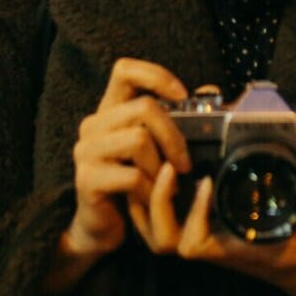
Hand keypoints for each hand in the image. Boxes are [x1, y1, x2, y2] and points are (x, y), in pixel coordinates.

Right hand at [41, 59, 189, 295]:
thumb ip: (174, 119)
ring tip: (166, 184)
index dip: (156, 76)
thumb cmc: (132, 182)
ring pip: (138, 139)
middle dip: (174, 136)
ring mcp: (86, 151)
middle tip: (185, 164)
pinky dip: (150, 190)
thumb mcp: (153, 147)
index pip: (124, 70)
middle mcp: (93, 125)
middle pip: (144, 108)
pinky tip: (150, 198)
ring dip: (161, 167)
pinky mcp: (86, 179)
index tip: (182, 96)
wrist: (101, 224)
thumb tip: (209, 89)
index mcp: (109, 110)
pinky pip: (131, 176)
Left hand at [142, 156, 295, 295]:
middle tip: (171, 167)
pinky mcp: (209, 231)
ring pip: (159, 234)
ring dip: (151, 203)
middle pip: (164, 241)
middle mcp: (216, 248)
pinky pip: (169, 223)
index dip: (192, 214)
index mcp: (237, 251)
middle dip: (158, 205)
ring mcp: (209, 241)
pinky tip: (167, 172)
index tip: (208, 181)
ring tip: (164, 165)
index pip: (194, 244)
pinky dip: (159, 202)